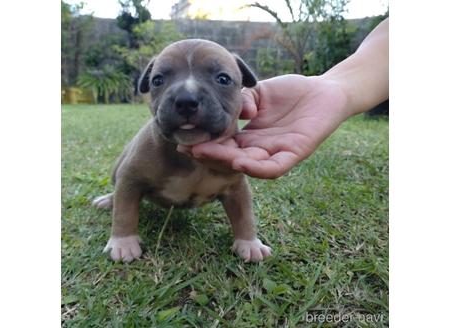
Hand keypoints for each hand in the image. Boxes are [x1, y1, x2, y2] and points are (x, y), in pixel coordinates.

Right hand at [182, 74, 351, 178]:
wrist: (325, 90)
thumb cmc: (292, 91)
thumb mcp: (259, 93)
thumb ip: (242, 100)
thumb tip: (237, 112)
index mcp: (249, 135)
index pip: (223, 142)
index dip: (204, 141)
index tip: (183, 137)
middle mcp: (260, 147)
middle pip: (230, 156)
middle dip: (209, 153)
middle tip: (189, 148)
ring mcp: (276, 152)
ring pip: (249, 164)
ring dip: (227, 162)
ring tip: (207, 154)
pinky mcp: (295, 153)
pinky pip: (274, 167)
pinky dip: (257, 168)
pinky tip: (240, 162)